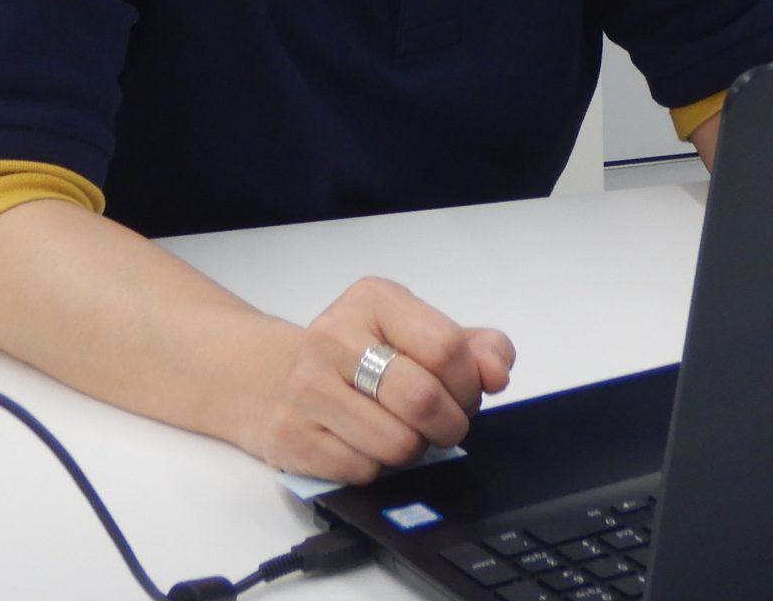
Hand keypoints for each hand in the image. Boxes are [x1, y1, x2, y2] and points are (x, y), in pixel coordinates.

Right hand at [249, 276, 516, 483]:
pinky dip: (377, 467)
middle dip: (449, 423)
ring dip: (414, 449)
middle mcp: (333, 336)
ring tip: (401, 429)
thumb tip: (497, 371)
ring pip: (397, 444)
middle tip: (442, 422)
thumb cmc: (362, 357)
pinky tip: (364, 442)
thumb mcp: (419, 334)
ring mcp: (307, 387)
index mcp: (373, 300)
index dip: (469, 383)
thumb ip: (476, 348)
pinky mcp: (293, 435)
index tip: (464, 392)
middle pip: (422, 399)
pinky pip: (364, 471)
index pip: (447, 347)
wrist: (275, 379)